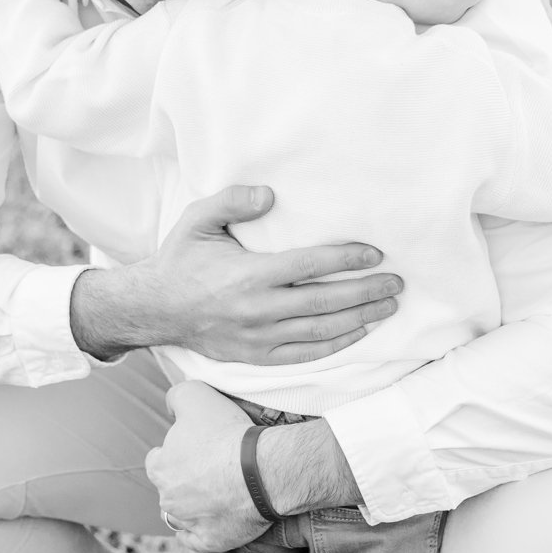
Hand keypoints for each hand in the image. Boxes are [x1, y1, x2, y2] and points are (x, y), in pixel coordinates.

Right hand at [73, 185, 402, 362]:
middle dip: (366, 292)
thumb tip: (271, 195)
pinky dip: (335, 346)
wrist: (154, 309)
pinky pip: (304, 355)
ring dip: (359, 319)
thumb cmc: (181, 259)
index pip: (309, 266)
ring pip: (320, 332)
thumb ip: (232, 201)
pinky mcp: (256, 357)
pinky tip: (358, 333)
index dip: (346, 259)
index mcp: (248, 275)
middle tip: (397, 283)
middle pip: (324, 303)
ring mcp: (257, 338)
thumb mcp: (198, 219)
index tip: (374, 253)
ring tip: (388, 306)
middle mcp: (257, 310)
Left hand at [147, 381, 267, 552]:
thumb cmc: (226, 433)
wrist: (260, 470)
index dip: (175, 451)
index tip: (196, 447)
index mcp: (160, 467)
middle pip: (170, 488)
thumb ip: (176, 397)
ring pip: (181, 515)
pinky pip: (197, 539)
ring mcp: (189, 523)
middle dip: (184, 479)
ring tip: (215, 493)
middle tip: (211, 467)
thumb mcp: (195, 394)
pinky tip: (214, 516)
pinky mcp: (210, 541)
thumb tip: (170, 405)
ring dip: (191, 506)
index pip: (157, 459)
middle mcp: (168, 499)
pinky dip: (203, 529)